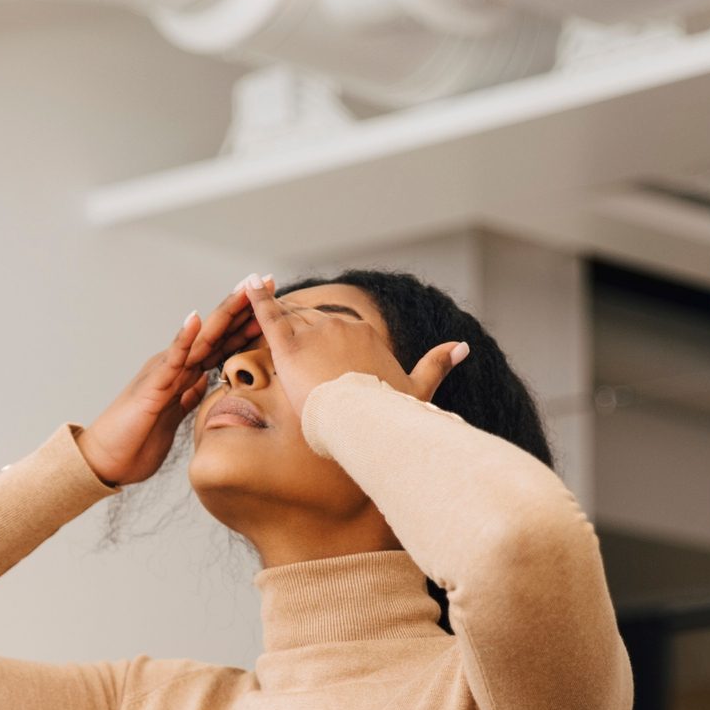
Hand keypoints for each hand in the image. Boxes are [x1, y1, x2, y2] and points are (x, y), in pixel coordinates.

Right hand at [76, 272, 270, 486]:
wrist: (107, 460)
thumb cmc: (137, 440)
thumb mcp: (174, 416)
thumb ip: (187, 396)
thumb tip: (204, 383)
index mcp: (184, 374)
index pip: (222, 343)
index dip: (247, 324)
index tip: (275, 305)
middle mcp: (176, 366)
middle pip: (216, 332)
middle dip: (243, 307)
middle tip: (268, 281)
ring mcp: (164, 372)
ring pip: (200, 338)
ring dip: (222, 313)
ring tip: (243, 290)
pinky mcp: (152, 387)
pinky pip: (171, 360)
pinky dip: (184, 339)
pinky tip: (196, 319)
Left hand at [239, 275, 467, 415]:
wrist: (366, 423)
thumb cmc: (390, 413)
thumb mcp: (418, 389)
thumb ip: (437, 365)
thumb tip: (463, 346)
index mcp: (365, 335)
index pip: (339, 333)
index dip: (327, 348)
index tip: (323, 366)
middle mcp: (341, 326)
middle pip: (314, 327)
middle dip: (302, 342)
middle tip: (290, 363)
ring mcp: (315, 334)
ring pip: (291, 324)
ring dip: (276, 328)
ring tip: (267, 338)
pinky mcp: (290, 347)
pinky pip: (269, 318)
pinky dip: (257, 301)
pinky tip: (246, 285)